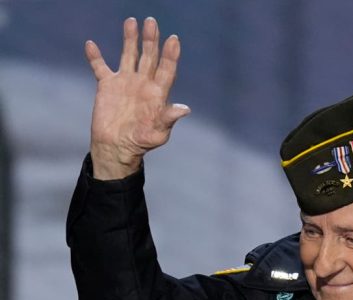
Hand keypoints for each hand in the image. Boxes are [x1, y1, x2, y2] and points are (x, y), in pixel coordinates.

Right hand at [86, 17, 189, 179]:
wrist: (117, 148)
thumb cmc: (141, 142)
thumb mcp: (158, 133)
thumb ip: (169, 118)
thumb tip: (185, 109)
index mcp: (157, 93)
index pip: (167, 70)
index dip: (171, 55)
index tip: (173, 39)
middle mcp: (143, 84)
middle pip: (149, 56)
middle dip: (151, 39)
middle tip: (152, 22)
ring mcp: (125, 82)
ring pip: (128, 55)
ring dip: (129, 39)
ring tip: (132, 21)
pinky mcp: (107, 86)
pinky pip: (100, 67)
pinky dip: (95, 57)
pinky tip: (91, 45)